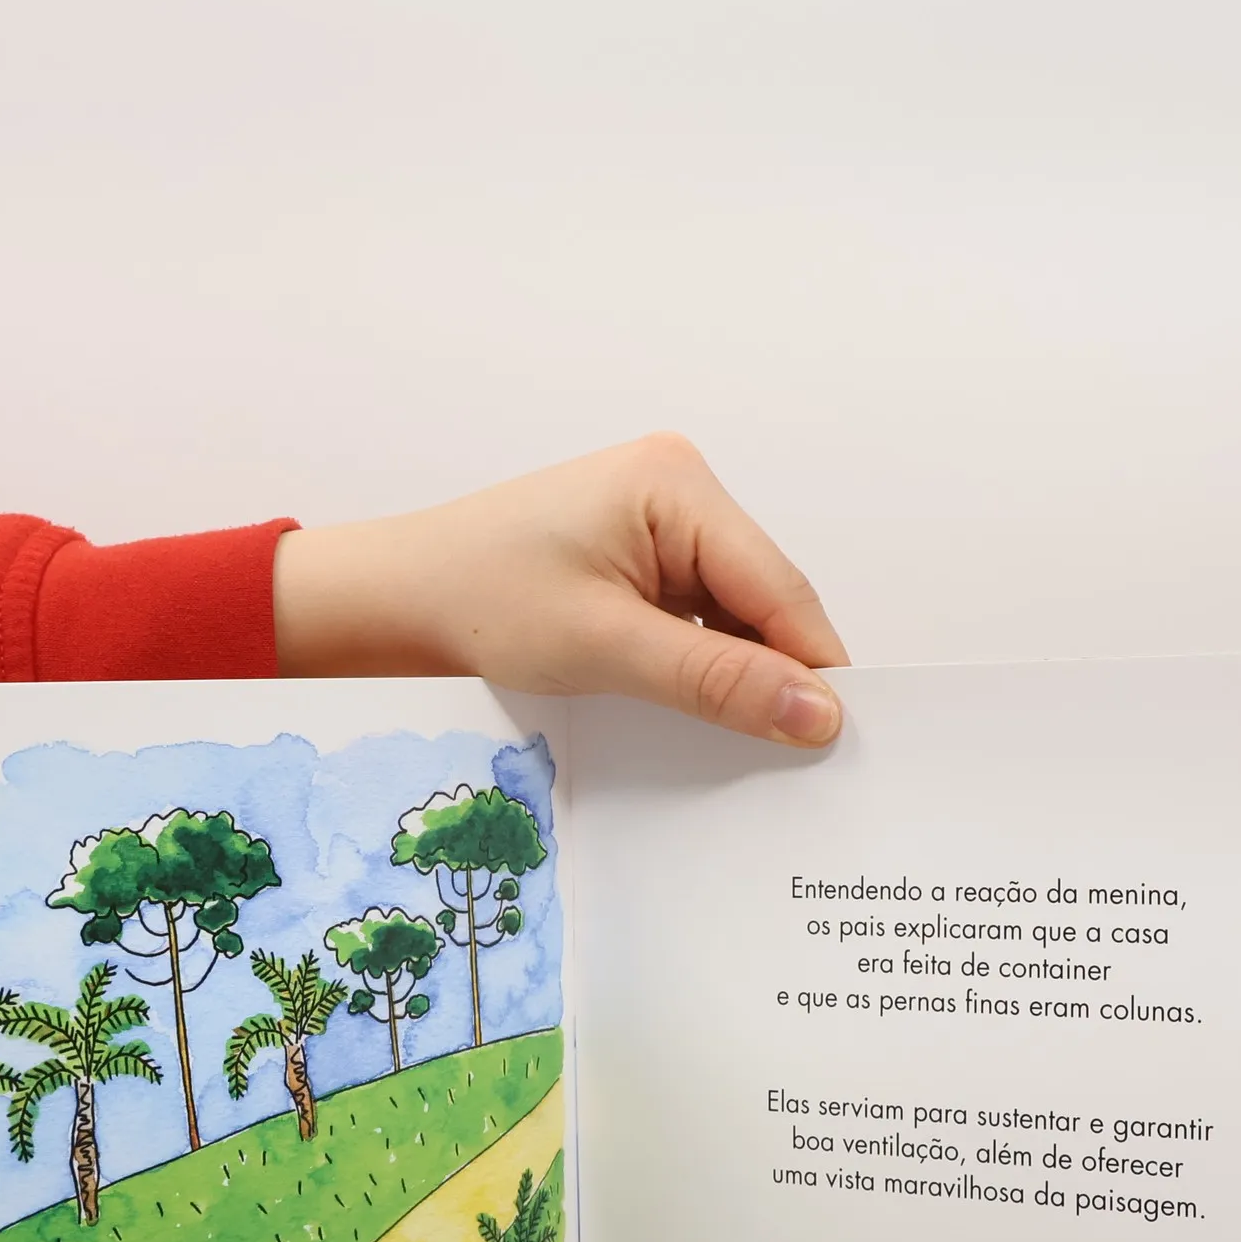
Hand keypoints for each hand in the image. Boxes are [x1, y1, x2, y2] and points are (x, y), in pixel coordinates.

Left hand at [273, 434, 849, 746]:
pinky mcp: (642, 553)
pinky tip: (701, 711)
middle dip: (776, 673)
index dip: (814, 667)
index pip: (779, 588)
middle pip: (765, 599)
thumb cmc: (480, 601)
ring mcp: (661, 519)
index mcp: (677, 484)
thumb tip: (819, 714)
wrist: (399, 597)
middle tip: (799, 757)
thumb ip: (718, 681)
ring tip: (744, 742)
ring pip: (737, 613)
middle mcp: (680, 487)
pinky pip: (701, 615)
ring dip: (738, 674)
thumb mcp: (608, 648)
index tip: (842, 740)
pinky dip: (705, 664)